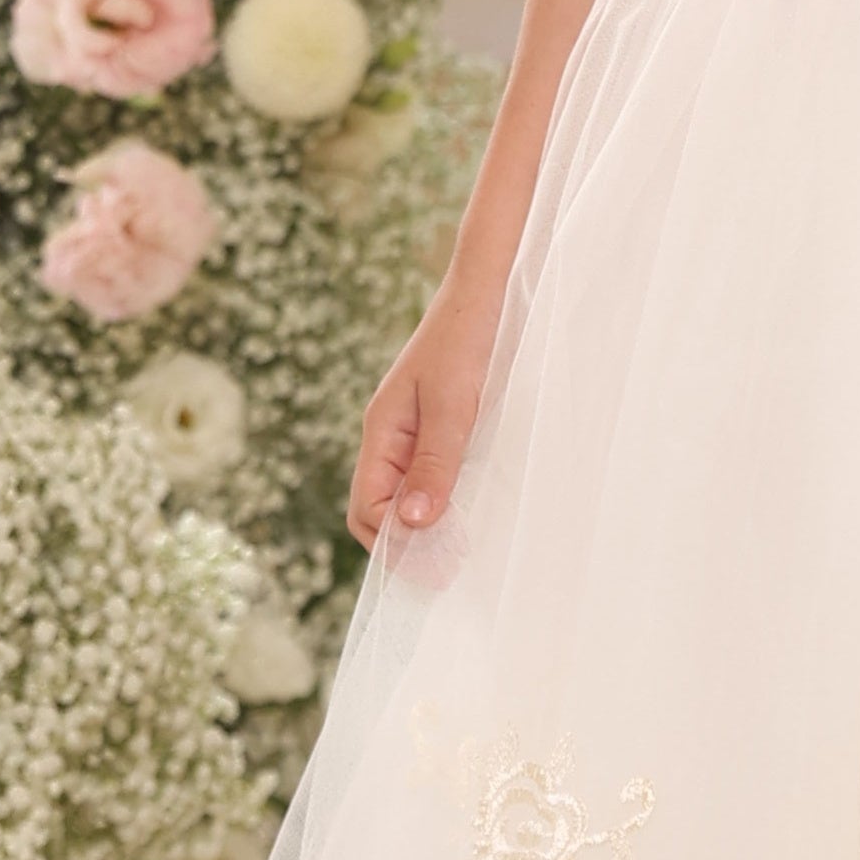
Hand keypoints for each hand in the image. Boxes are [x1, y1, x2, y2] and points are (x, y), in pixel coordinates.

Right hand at [346, 272, 500, 545]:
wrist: (492, 286)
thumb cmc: (468, 337)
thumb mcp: (452, 404)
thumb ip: (433, 463)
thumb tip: (410, 525)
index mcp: (382, 432)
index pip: (367, 508)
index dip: (392, 544)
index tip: (434, 567)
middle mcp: (394, 437)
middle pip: (382, 509)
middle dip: (406, 545)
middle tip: (450, 573)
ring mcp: (420, 432)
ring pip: (411, 494)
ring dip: (431, 527)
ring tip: (465, 554)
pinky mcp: (449, 425)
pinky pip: (438, 475)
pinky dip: (451, 501)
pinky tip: (479, 514)